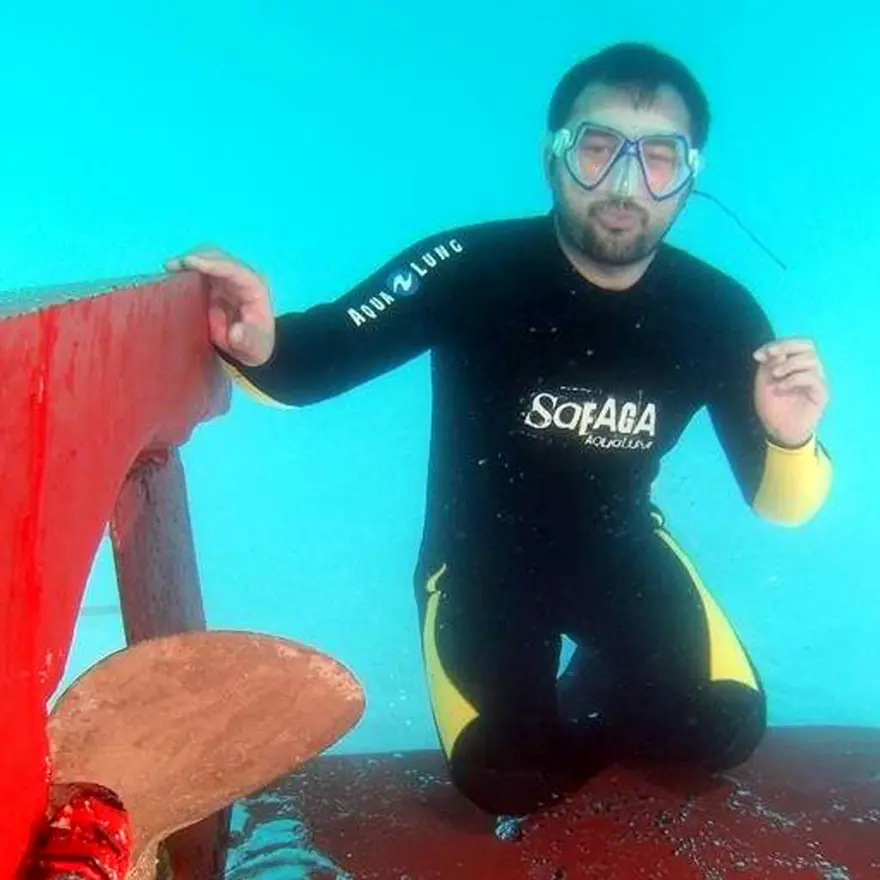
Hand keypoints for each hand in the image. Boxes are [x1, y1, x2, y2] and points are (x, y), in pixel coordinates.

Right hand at [166, 246, 274, 366]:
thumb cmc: (255, 345)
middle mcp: (239, 277)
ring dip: (187, 261)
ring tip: (169, 268)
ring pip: (206, 259)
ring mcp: (225, 279)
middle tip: (172, 266)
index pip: (233, 269)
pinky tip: (170, 276)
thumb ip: (247, 339)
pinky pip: (198, 270)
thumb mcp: (255, 347)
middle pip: (217, 258)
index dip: (212, 263)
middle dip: (196, 258)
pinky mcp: (212, 284)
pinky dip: (184, 270)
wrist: (249, 347)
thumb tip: (237, 333)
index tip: (190, 262)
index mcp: (254, 288)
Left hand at [753, 338, 828, 446]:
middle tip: (771, 355)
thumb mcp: (763, 381)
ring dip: (789, 365)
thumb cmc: (771, 406)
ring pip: (811, 360)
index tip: (758, 355)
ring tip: (775, 376)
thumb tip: (775, 352)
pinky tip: (781, 388)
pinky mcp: (821, 393)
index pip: (794, 345)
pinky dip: (794, 379)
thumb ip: (768, 364)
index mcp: (795, 365)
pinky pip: (813, 378)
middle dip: (787, 347)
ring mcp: (817, 380)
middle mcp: (809, 369)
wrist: (778, 431)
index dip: (777, 344)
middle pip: (807, 346)